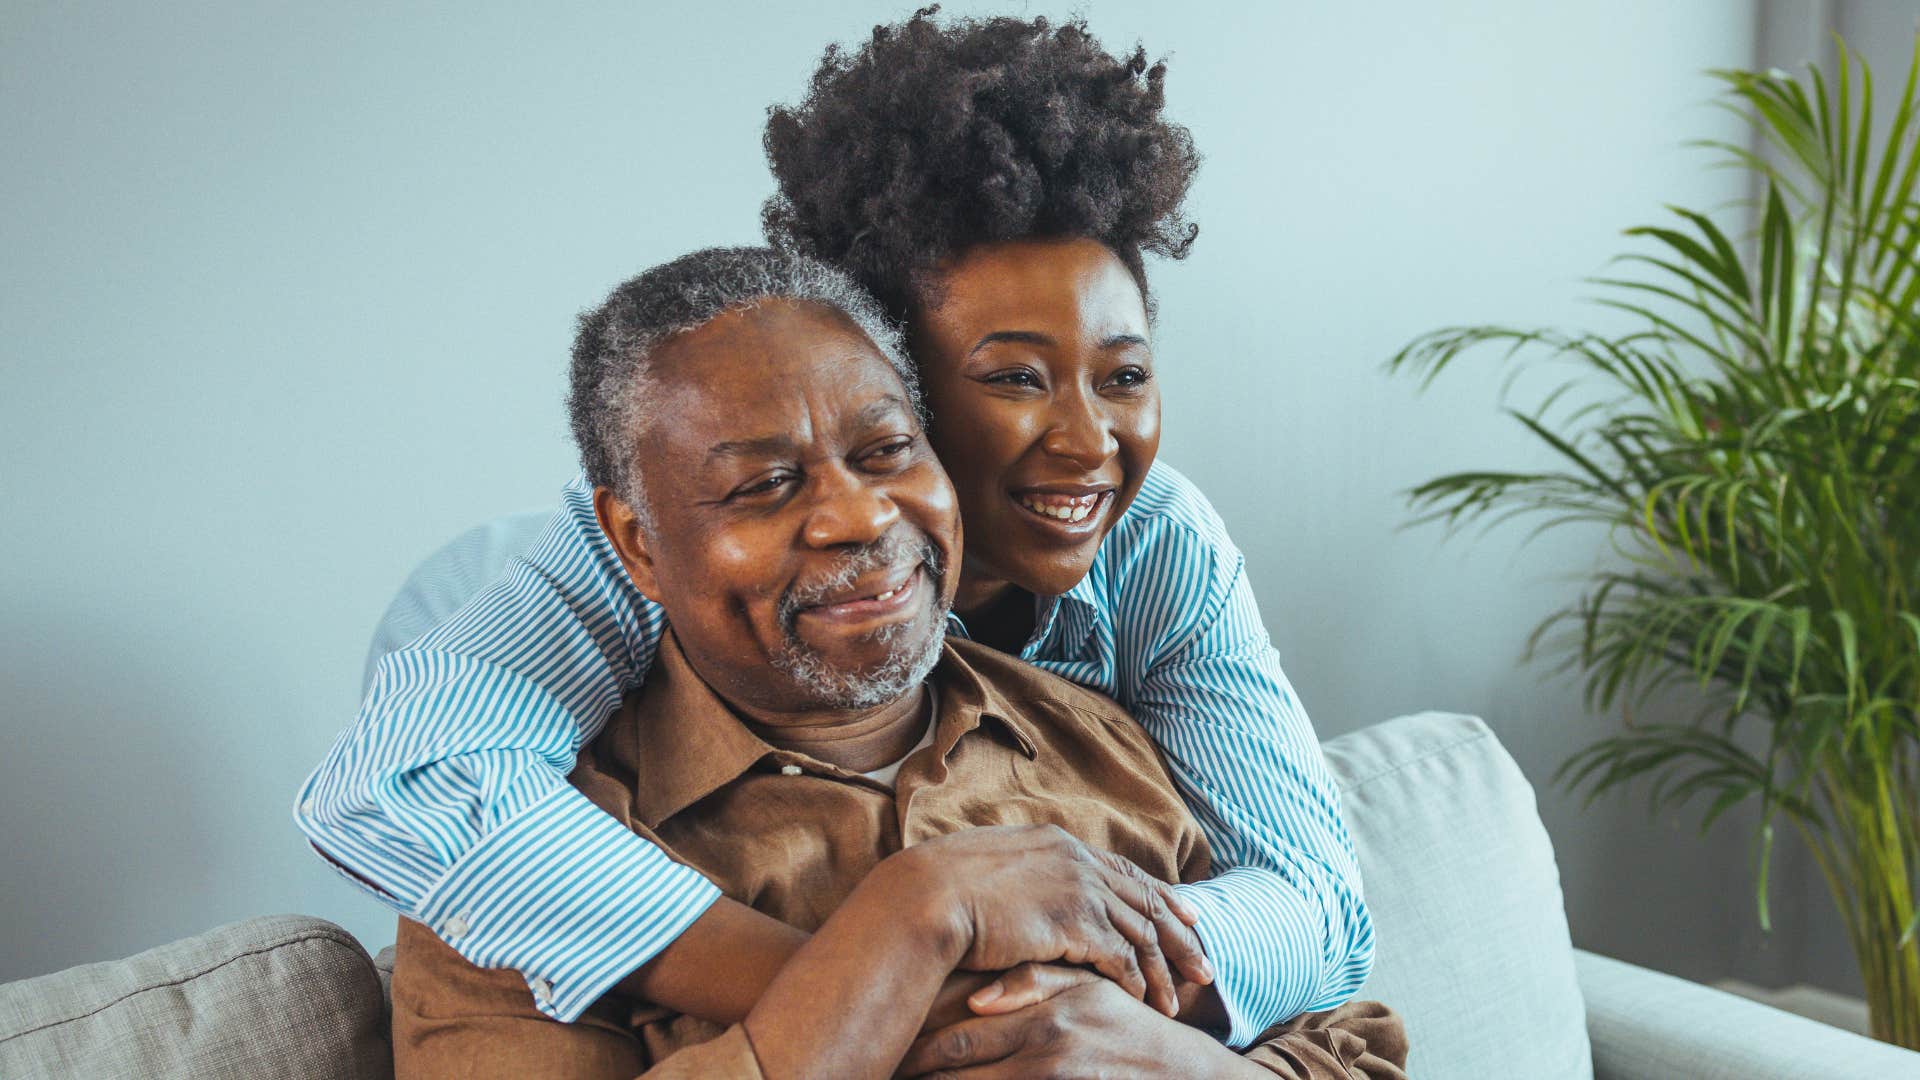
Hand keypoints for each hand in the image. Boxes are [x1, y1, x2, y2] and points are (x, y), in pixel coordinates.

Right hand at [893, 824, 1210, 1017]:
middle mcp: (1077, 860)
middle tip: (1205, 965)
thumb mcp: (988, 867)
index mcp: (1059, 843)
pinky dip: (1136, 980)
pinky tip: (1144, 1001)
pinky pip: (1120, 956)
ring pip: (1141, 932)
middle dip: (1180, 936)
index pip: (1124, 870)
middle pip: (1147, 900)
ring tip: (1179, 1000)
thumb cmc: (941, 888)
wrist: (926, 896)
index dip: (1160, 894)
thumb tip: (1022, 890)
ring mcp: (1078, 889)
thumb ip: (1022, 875)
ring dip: (1163, 969)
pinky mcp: (1074, 922)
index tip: (1187, 914)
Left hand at [899, 978, 1214, 1078]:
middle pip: (956, 1070)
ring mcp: (1054, 1079)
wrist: (1183, 1075)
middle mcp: (1043, 1050)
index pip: (959, 1036)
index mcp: (1042, 1012)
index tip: (885, 1049)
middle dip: (915, 1072)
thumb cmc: (1124, 1028)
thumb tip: (976, 997)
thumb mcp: (1086, 991)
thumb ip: (1033, 982)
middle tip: (881, 1070)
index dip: (916, 1048)